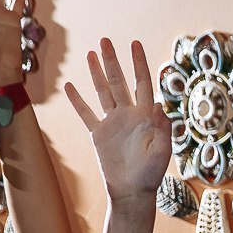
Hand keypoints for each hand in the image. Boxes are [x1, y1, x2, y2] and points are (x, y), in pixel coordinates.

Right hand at [64, 38, 172, 207]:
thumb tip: (157, 104)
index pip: (142, 83)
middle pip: (119, 82)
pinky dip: (77, 101)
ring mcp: (112, 123)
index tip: (135, 44)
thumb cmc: (151, 174)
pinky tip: (70, 86)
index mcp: (145, 116)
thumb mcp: (162, 151)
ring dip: (96, 73)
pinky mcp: (98, 134)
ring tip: (91, 54)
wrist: (132, 191)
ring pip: (102, 92)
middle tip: (106, 40)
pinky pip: (85, 114)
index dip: (139, 63)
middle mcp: (128, 114)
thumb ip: (162, 128)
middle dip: (113, 61)